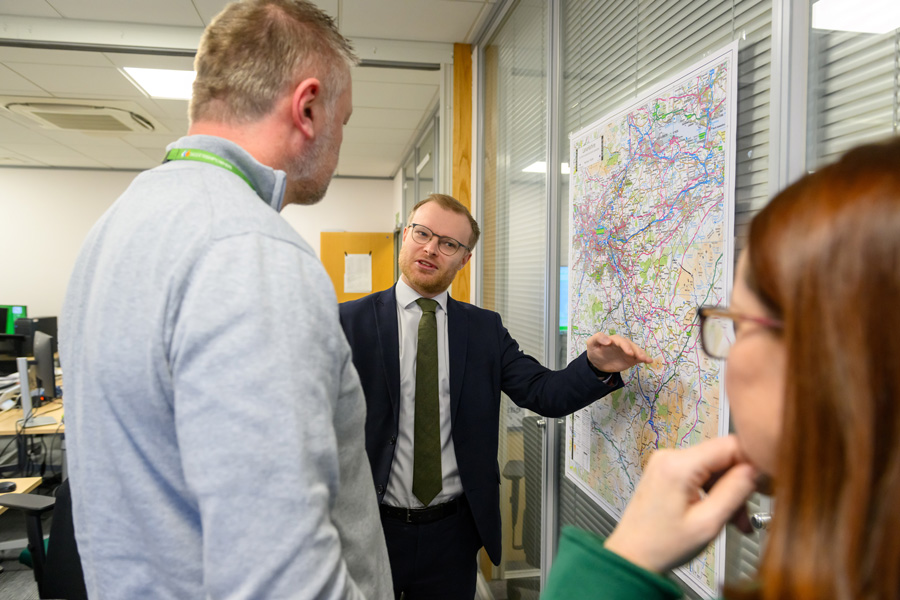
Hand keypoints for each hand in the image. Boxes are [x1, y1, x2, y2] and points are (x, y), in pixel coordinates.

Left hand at [585, 333, 652, 373]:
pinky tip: (649, 361)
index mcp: (613, 339)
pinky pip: (639, 358)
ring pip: (636, 351)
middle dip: (634, 350)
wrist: (598, 362)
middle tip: (636, 356)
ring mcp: (627, 351)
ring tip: (645, 359)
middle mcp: (622, 344)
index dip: (623, 345)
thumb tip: (609, 341)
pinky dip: (645, 358)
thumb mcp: (591, 343)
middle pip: (630, 345)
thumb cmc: (595, 350)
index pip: (619, 340)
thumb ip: (598, 338)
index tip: (628, 352)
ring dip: (641, 354)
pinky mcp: (631, 359)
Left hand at [604, 435, 757, 572]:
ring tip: (735, 520)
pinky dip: (714, 491)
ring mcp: (666, 462)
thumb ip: (735, 491)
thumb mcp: (708, 523)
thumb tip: (757, 468)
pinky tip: (720, 512)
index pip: (730, 445)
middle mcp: (670, 456)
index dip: (755, 462)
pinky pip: (701, 473)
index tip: (769, 484)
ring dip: (729, 490)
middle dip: (741, 483)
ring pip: (714, 466)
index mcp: (678, 465)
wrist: (633, 556)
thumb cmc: (663, 546)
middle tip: (750, 511)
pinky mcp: (667, 471)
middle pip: (723, 456)